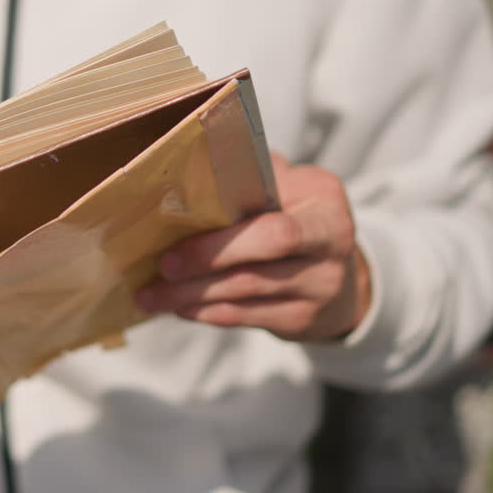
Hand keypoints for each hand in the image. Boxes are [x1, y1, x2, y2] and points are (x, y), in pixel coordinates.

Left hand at [135, 154, 371, 341]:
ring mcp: (321, 285)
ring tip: (152, 294)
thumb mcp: (285, 188)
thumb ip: (246, 179)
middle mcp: (331, 242)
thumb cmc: (294, 218)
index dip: (225, 231)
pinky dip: (206, 312)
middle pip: (262, 254)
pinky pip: (245, 316)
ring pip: (245, 290)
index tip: (178, 227)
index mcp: (322, 198)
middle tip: (162, 266)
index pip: (275, 219)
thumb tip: (183, 174)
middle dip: (205, 259)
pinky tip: (180, 306)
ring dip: (192, 293)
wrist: (340, 277)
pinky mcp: (304, 319)